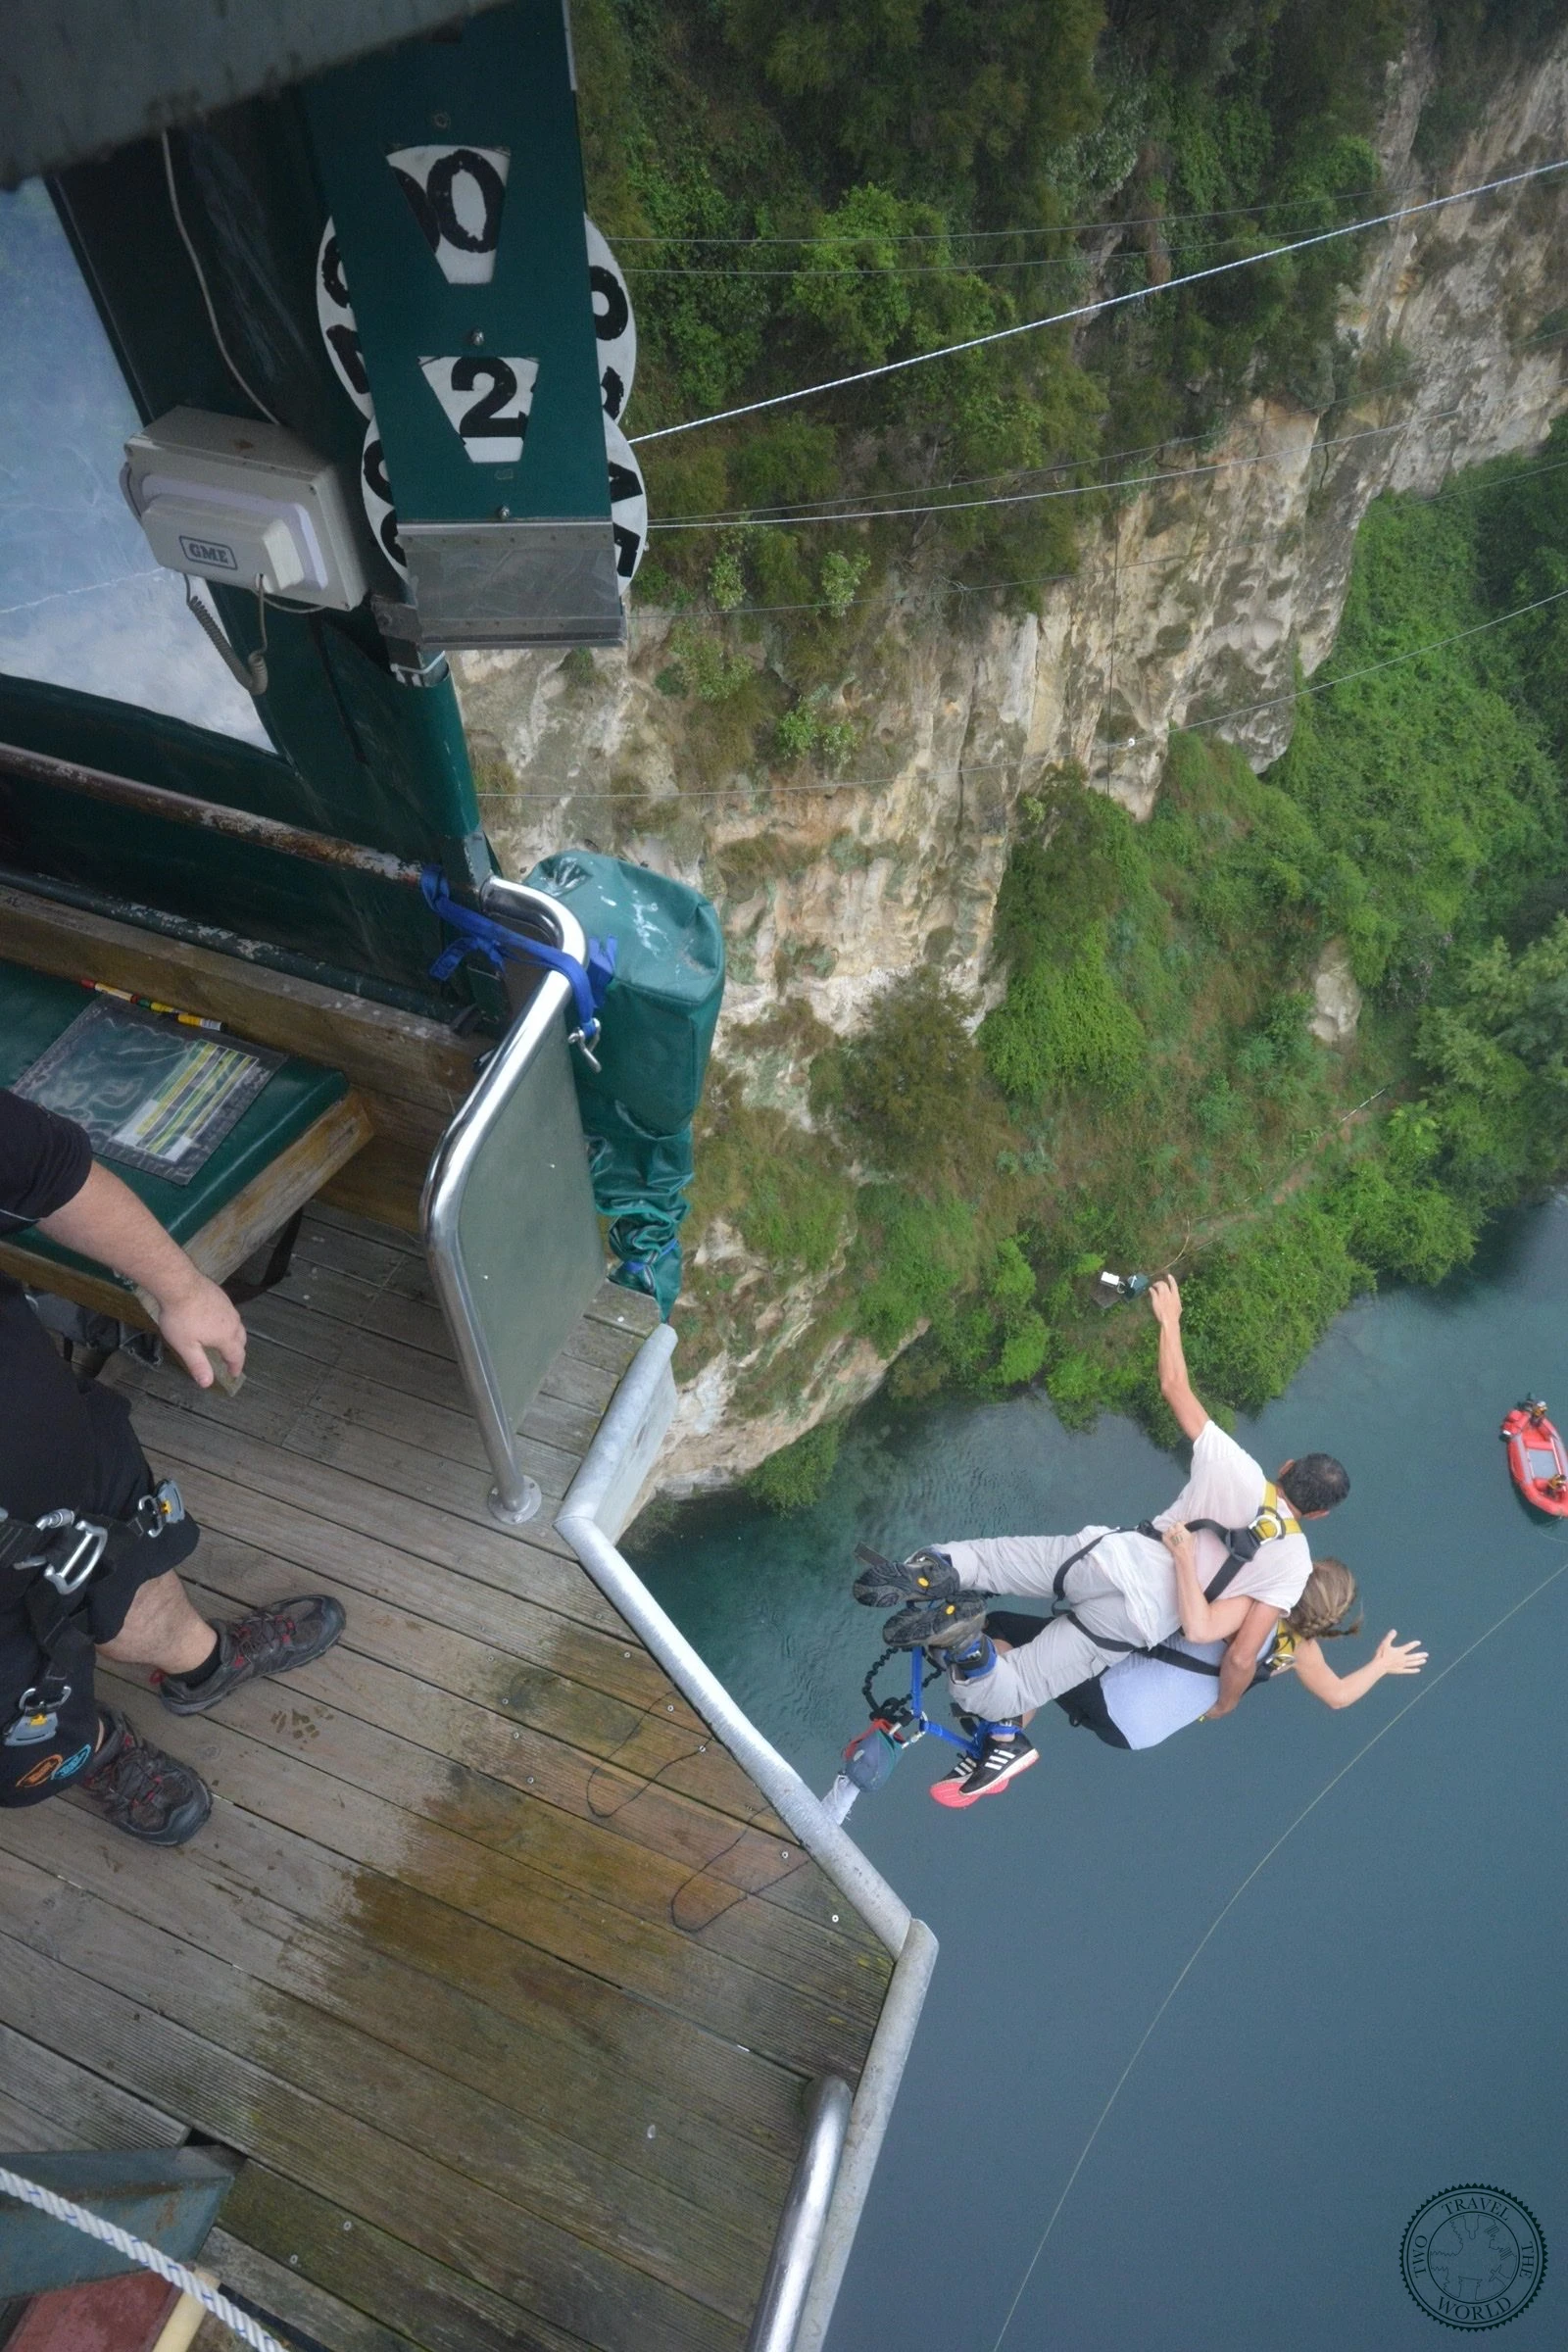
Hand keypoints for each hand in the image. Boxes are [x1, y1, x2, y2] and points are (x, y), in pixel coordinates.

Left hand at [154, 1269, 246, 1387]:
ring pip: (236, 1325)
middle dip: (237, 1351)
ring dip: (233, 1336)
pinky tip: (214, 1320)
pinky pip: (229, 1313)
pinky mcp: (221, 1295)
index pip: (237, 1355)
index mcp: (226, 1336)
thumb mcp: (186, 1346)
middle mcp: (232, 1322)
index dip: (236, 1367)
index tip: (234, 1375)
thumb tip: (207, 1383)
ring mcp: (228, 1306)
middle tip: (229, 1359)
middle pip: (241, 1340)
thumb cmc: (181, 1318)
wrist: (180, 1284)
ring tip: (223, 1340)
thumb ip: (198, 1365)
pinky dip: (226, 1322)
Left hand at [1149, 1276, 1181, 1326]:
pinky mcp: (1156, 1300)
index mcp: (1176, 1296)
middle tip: (1158, 1283)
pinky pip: (1153, 1292)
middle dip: (1161, 1282)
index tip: (1169, 1276)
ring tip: (1153, 1286)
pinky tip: (1150, 1290)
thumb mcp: (1179, 1307)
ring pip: (1158, 1286)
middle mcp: (1169, 1294)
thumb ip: (1176, 1301)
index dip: (1171, 1279)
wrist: (1169, 1320)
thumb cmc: (1174, 1316)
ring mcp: (1162, 1297)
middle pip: (1164, 1284)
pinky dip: (1151, 1290)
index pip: (1174, 1285)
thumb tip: (1174, 1298)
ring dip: (1155, 1285)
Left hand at [1161, 1521, 1195, 1566]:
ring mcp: (1167, 1533)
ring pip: (1168, 1531)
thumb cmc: (1188, 1545)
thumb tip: (1187, 1527)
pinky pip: (1165, 1535)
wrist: (1182, 1553)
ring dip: (1171, 1533)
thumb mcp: (1191, 1535)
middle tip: (1179, 1534)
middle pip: (1173, 1526)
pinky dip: (1167, 1537)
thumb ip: (1187, 1529)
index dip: (1182, 1525)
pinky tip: (1171, 1540)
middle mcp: (1172, 1529)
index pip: (1180, 1522)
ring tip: (1175, 1538)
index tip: (1183, 1528)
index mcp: (1179, 1526)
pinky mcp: (1164, 1538)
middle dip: (1176, 1529)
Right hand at [1374, 1629, 1425, 1675]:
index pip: (1408, 1647)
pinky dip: (1413, 1670)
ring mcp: (1402, 1665)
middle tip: (1426, 1654)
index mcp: (1399, 1651)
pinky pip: (1408, 1670)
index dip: (1414, 1644)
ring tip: (1424, 1661)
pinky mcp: (1400, 1670)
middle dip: (1420, 1655)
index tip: (1419, 1642)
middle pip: (1413, 1657)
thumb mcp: (1384, 1644)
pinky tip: (1418, 1670)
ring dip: (1419, 1662)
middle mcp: (1402, 1658)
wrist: (1379, 1666)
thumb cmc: (1381, 1654)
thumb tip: (1394, 1630)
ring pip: (1412, 1664)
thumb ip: (1389, 1637)